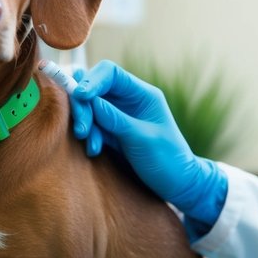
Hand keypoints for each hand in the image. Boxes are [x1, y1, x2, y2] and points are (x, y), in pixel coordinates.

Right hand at [70, 60, 225, 229]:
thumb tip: (88, 100)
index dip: (91, 80)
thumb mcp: (142, 139)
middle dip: (83, 106)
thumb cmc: (168, 160)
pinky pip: (92, 127)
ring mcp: (118, 117)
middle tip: (82, 130)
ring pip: (89, 109)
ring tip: (91, 145)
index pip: (110, 73)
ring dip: (85, 124)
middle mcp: (128, 101)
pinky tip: (95, 151)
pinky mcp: (111, 134)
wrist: (177, 185)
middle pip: (94, 89)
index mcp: (142, 94)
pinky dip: (89, 137)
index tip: (80, 96)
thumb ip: (115, 119)